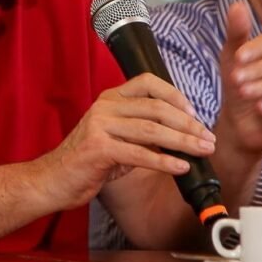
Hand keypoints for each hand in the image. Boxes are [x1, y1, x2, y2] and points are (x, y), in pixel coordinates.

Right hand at [37, 72, 215, 208]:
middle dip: (187, 124)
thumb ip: (142, 130)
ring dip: (182, 142)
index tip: (194, 113)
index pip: (147, 82)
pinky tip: (181, 167)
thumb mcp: (116, 136)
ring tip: (202, 151)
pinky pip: (139, 154)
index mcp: (110, 98)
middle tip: (207, 138)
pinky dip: (164, 161)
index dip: (174, 95)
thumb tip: (180, 133)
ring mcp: (100, 126)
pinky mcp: (99, 149)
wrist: (54, 179)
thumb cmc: (89, 159)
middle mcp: (105, 106)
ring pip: (152, 130)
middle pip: (155, 108)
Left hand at [216, 2, 261, 154]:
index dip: (257, 47)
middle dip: (258, 70)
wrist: (240, 123)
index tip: (237, 57)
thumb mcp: (232, 59)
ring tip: (244, 92)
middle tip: (235, 79)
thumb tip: (237, 4)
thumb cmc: (238, 85)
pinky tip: (260, 107)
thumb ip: (236, 33)